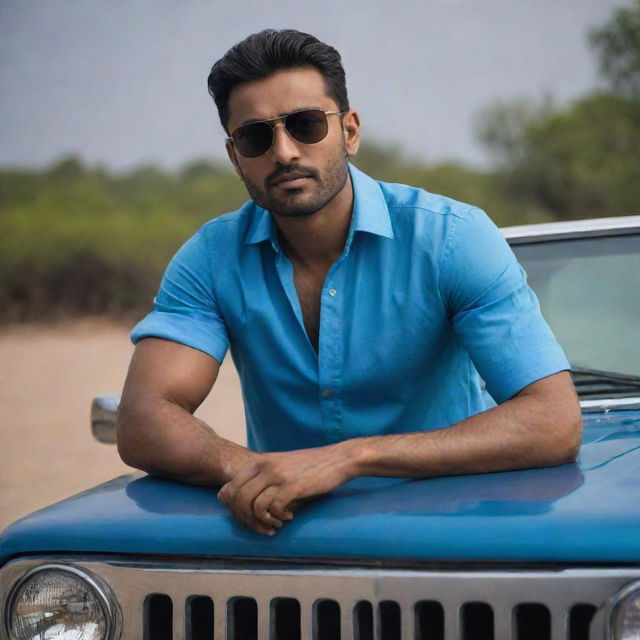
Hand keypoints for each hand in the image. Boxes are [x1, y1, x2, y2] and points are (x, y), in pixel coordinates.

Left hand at [217, 442, 357, 534]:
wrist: (339, 458)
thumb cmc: (312, 466)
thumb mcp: (283, 466)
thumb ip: (265, 479)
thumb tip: (248, 506)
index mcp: (261, 462)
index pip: (229, 487)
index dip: (232, 508)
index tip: (245, 518)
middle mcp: (266, 466)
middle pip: (237, 499)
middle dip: (244, 520)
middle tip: (260, 528)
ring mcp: (279, 476)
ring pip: (253, 506)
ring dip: (261, 522)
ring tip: (275, 526)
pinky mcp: (293, 486)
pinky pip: (273, 508)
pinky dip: (279, 519)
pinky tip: (290, 518)